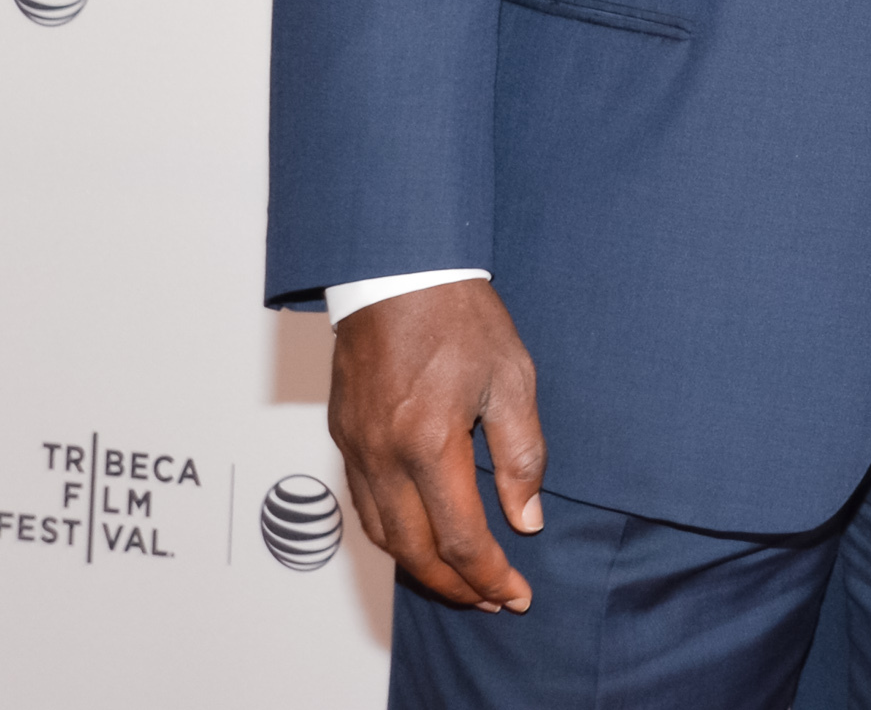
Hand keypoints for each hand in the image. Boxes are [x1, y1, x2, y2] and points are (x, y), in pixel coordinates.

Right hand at [327, 279, 546, 610]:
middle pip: (414, 552)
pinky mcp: (343, 437)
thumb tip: (527, 518)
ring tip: (462, 581)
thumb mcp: (513, 377)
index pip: (460, 537)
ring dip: (422, 568)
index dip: (491, 574)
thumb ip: (521, 454)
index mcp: (429, 443)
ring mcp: (356, 449)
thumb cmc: (460, 316)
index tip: (517, 592)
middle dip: (456, 586)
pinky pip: (364, 506)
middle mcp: (383, 456)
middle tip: (492, 599)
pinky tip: (421, 538)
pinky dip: (394, 535)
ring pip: (382, 535)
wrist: (396, 271)